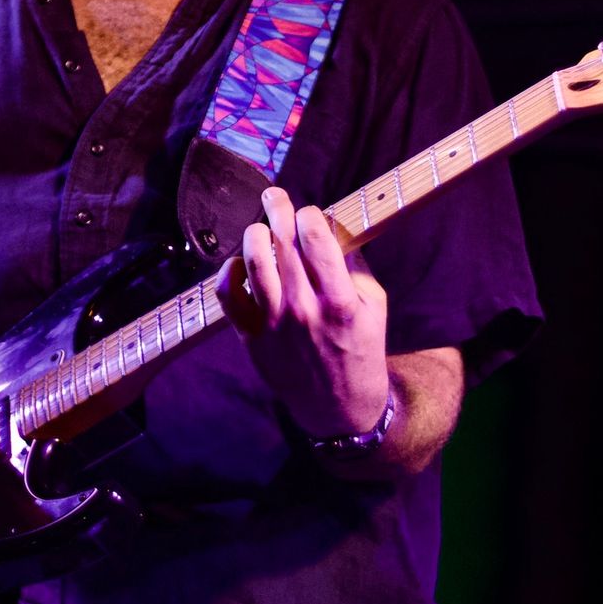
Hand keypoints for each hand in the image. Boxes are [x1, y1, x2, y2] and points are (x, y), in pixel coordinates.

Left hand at [215, 186, 391, 438]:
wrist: (338, 405)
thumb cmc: (360, 348)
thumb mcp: (375, 305)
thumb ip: (354, 264)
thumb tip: (330, 223)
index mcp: (340, 301)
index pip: (317, 240)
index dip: (309, 215)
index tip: (309, 213)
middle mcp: (304, 310)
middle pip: (282, 244)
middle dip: (278, 211)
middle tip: (275, 197)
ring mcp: (274, 325)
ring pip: (252, 262)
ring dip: (254, 235)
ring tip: (260, 229)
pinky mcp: (251, 338)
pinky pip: (228, 295)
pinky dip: (229, 271)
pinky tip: (240, 264)